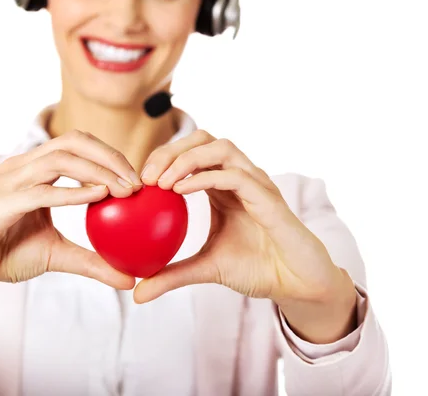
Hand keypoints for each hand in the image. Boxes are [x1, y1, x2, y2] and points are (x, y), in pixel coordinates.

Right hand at [0, 129, 140, 326]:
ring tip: (125, 190)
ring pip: (59, 158)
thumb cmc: (7, 255)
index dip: (110, 155)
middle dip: (110, 156)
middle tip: (138, 182)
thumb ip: (93, 261)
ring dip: (97, 170)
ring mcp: (8, 181)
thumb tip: (129, 281)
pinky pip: (41, 191)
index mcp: (34, 169)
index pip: (78, 145)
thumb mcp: (58, 255)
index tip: (138, 179)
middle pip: (72, 141)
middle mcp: (21, 167)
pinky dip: (73, 192)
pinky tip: (99, 196)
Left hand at [134, 130, 356, 342]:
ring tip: (161, 182)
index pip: (190, 153)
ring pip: (220, 148)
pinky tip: (181, 191)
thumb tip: (137, 294)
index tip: (140, 181)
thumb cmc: (256, 269)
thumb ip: (171, 275)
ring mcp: (255, 183)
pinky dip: (206, 177)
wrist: (296, 285)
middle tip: (146, 177)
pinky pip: (236, 176)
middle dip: (170, 151)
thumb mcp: (205, 269)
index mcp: (223, 186)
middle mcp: (239, 177)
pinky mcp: (269, 197)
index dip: (163, 158)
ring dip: (186, 159)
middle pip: (202, 140)